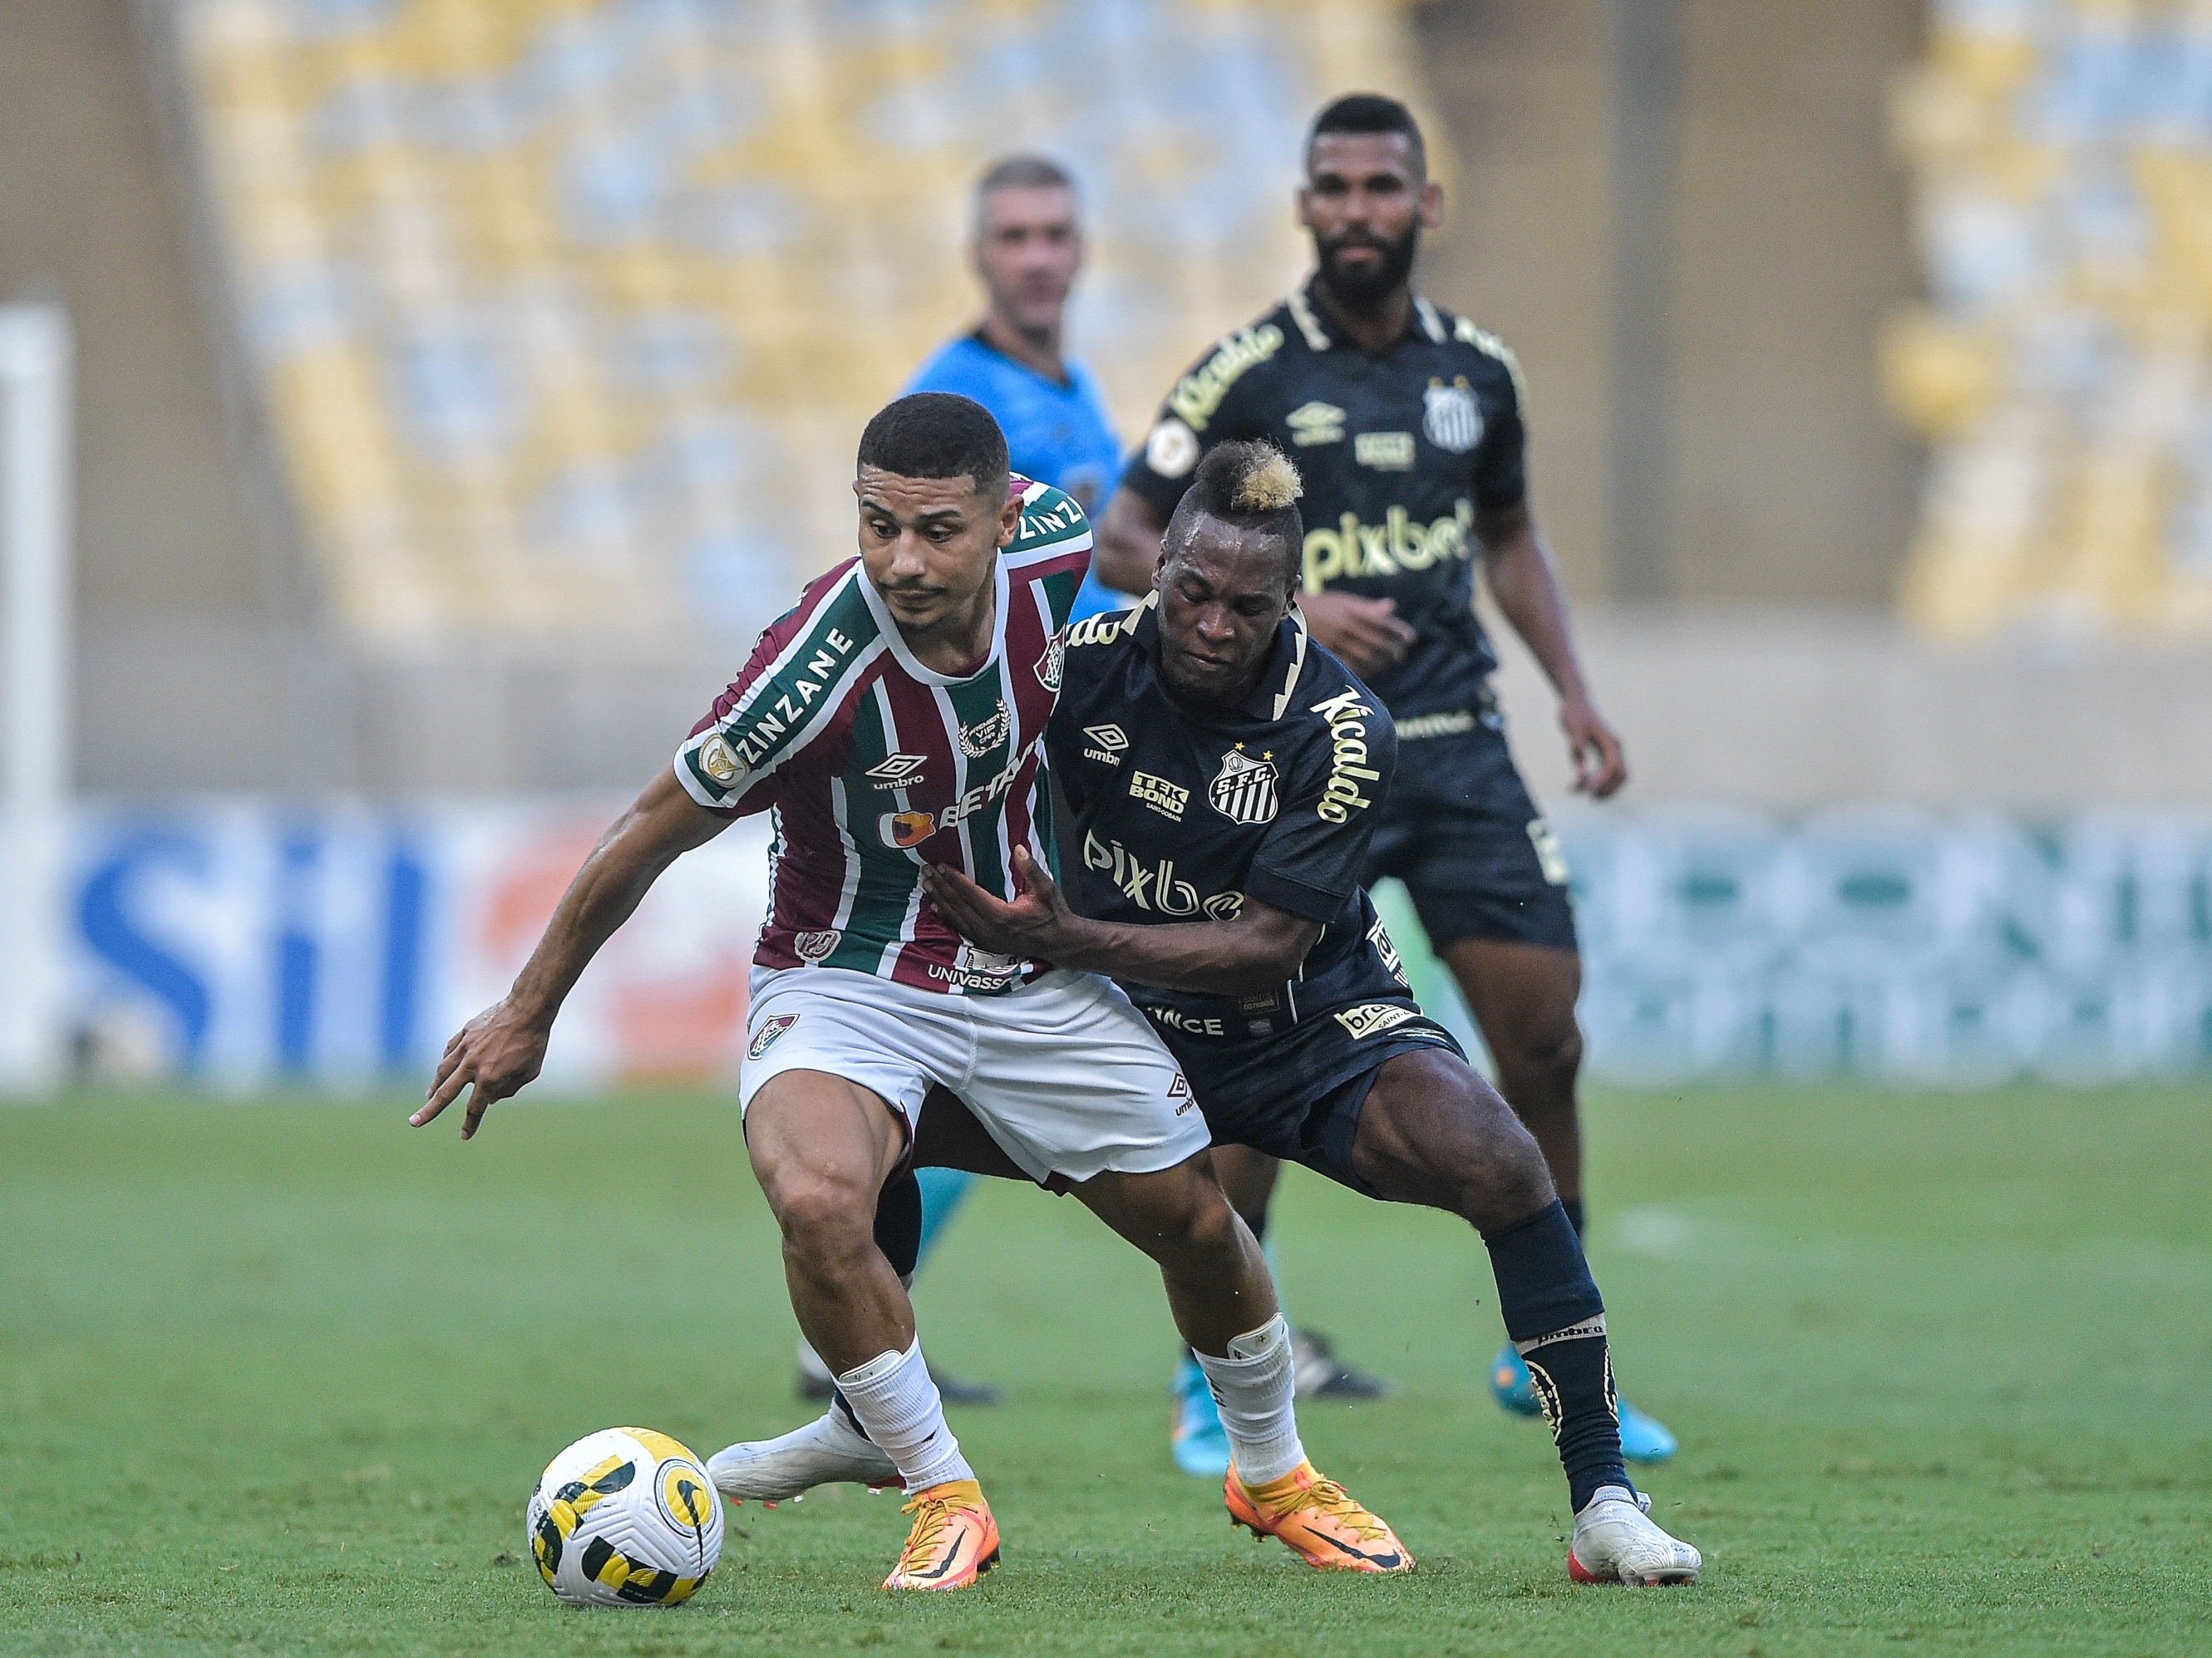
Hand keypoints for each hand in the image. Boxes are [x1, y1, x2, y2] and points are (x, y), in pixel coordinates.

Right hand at [411, 1000, 551, 1138]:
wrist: (528, 1009)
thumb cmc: (533, 1043)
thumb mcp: (529, 1073)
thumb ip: (508, 1089)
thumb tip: (490, 1099)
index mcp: (490, 1078)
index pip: (476, 1108)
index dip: (470, 1124)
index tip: (464, 1136)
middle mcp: (473, 1065)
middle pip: (445, 1093)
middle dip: (430, 1110)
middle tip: (415, 1122)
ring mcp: (466, 1047)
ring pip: (443, 1070)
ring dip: (434, 1085)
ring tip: (428, 1096)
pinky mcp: (466, 1032)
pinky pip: (450, 1049)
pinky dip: (445, 1060)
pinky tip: (443, 1067)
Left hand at [920, 847, 1084, 964]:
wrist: (1059, 943)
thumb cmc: (1053, 915)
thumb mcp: (1046, 889)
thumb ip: (1031, 869)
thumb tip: (1018, 849)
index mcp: (1002, 915)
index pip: (971, 894)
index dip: (954, 879)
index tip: (941, 866)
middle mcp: (990, 929)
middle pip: (959, 905)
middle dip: (941, 887)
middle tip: (926, 872)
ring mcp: (986, 938)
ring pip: (957, 917)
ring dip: (941, 900)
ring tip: (926, 886)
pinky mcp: (986, 943)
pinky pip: (961, 928)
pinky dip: (947, 917)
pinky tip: (936, 908)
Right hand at [1299, 590, 1416, 677]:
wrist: (1287, 615)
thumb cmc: (1319, 608)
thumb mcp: (1343, 601)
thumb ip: (1368, 607)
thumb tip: (1392, 607)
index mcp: (1352, 610)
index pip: (1383, 622)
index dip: (1399, 631)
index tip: (1411, 637)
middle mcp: (1346, 626)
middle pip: (1377, 641)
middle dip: (1392, 649)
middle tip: (1400, 654)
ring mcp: (1336, 641)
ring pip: (1366, 655)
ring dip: (1380, 661)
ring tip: (1387, 663)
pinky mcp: (1327, 654)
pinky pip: (1349, 666)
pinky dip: (1363, 670)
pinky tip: (1369, 671)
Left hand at [1561, 693, 1626, 797]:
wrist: (1576, 700)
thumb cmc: (1574, 713)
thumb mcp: (1573, 731)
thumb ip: (1577, 751)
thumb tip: (1581, 775)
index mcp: (1610, 741)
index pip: (1612, 768)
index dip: (1602, 782)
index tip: (1586, 792)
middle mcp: (1615, 747)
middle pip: (1621, 775)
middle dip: (1607, 789)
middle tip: (1588, 797)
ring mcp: (1612, 750)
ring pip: (1617, 776)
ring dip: (1604, 787)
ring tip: (1581, 792)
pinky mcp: (1605, 752)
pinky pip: (1608, 772)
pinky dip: (1599, 781)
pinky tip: (1581, 784)